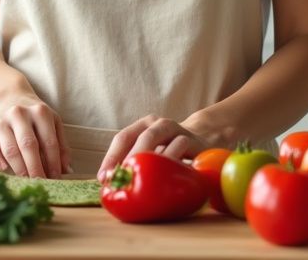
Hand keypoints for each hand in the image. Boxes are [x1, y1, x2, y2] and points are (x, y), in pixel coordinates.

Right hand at [0, 94, 70, 177]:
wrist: (7, 98)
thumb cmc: (33, 116)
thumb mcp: (52, 122)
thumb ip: (61, 145)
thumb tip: (67, 170)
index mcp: (39, 111)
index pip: (48, 141)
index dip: (53, 162)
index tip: (56, 178)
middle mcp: (18, 114)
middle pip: (28, 145)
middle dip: (36, 168)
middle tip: (41, 183)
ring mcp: (1, 122)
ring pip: (10, 150)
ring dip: (20, 169)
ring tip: (28, 181)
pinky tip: (5, 170)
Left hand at [98, 114, 214, 180]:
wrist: (203, 144)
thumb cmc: (169, 154)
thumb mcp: (150, 157)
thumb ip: (132, 165)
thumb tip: (109, 184)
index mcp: (142, 126)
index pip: (122, 138)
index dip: (112, 157)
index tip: (104, 178)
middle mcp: (158, 124)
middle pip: (142, 137)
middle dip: (131, 157)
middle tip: (124, 178)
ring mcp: (177, 130)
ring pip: (160, 139)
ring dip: (149, 159)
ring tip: (141, 177)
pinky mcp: (194, 140)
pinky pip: (181, 148)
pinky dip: (171, 162)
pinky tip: (165, 177)